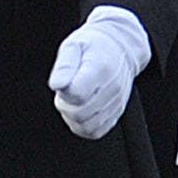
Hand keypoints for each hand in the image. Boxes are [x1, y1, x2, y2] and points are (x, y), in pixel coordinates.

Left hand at [47, 6, 151, 140]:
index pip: (76, 94)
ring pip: (86, 126)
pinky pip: (95, 131)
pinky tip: (81, 109)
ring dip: (73, 117)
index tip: (64, 82)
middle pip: (79, 114)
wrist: (121, 48)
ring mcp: (116, 104)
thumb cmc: (94, 46)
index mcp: (100, 69)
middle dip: (65, 105)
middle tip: (67, 90)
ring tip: (74, 99)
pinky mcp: (116, 114)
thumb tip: (57, 85)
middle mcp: (112, 89)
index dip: (63, 92)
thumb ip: (64, 66)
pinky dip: (82, 125)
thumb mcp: (73, 45)